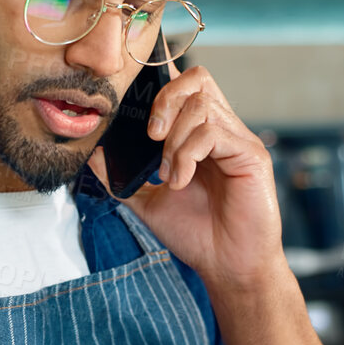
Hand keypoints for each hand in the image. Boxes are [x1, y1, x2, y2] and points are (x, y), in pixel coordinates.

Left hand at [88, 66, 287, 291]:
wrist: (227, 266)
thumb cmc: (197, 234)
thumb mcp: (147, 201)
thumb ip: (120, 176)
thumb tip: (92, 153)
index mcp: (201, 134)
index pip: (186, 84)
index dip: (161, 80)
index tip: (136, 98)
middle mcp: (223, 130)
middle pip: (198, 79)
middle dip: (164, 101)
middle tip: (151, 137)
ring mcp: (239, 140)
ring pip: (201, 105)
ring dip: (173, 141)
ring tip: (168, 175)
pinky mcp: (251, 155)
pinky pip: (213, 133)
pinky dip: (188, 155)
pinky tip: (181, 181)